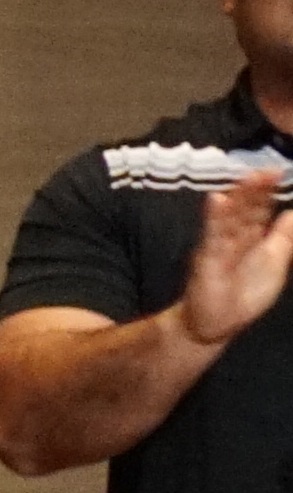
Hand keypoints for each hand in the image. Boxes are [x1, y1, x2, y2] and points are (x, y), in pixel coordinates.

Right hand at [189, 167, 292, 348]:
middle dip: (256, 190)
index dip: (268, 192)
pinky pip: (212, 238)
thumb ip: (283, 237)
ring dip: (238, 198)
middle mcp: (234, 237)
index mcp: (251, 237)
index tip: (277, 171)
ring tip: (248, 178)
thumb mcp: (274, 262)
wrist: (216, 323)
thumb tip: (292, 211)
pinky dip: (215, 219)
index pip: (260, 209)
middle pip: (246, 209)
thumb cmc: (244, 293)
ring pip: (231, 218)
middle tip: (267, 169)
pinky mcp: (207, 260)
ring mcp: (218, 247)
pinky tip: (217, 201)